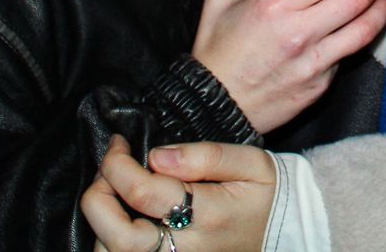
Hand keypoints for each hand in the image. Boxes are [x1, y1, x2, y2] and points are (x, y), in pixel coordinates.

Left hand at [84, 135, 274, 251]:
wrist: (287, 231)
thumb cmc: (266, 193)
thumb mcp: (250, 161)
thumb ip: (204, 155)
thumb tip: (155, 156)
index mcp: (208, 215)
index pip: (142, 192)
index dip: (117, 164)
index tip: (118, 144)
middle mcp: (187, 248)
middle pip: (117, 237)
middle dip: (98, 197)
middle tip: (107, 171)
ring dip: (102, 221)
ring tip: (115, 191)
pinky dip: (110, 239)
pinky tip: (124, 216)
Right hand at [192, 0, 385, 131]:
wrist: (213, 107)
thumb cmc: (216, 52)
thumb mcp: (219, 0)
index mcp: (275, 5)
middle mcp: (300, 32)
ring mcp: (314, 62)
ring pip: (366, 28)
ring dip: (381, 4)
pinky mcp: (321, 84)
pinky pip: (349, 53)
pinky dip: (360, 34)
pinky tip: (361, 23)